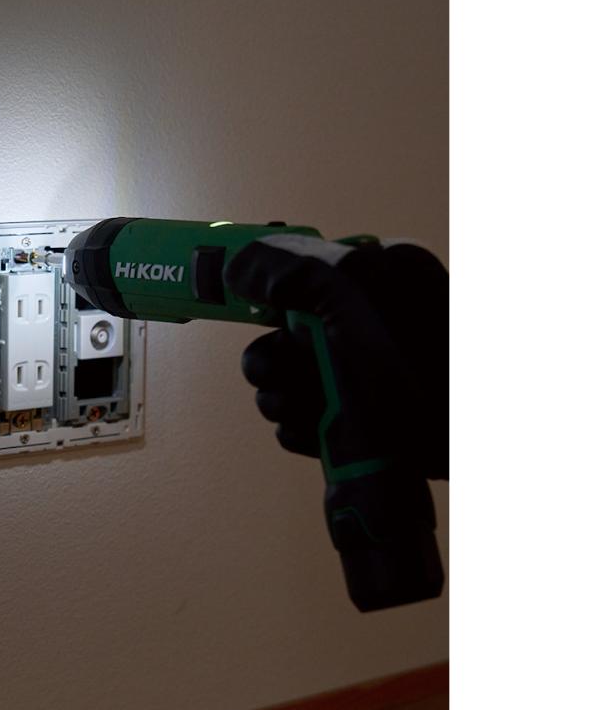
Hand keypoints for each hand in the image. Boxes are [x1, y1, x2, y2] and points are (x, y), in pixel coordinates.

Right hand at [224, 233, 447, 480]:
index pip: (298, 266)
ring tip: (310, 409)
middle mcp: (367, 320)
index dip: (266, 289)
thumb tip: (235, 265)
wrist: (473, 444)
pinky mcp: (358, 421)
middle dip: (273, 357)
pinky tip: (319, 435)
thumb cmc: (420, 364)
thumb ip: (290, 266)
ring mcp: (361, 375)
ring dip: (282, 396)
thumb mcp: (354, 294)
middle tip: (290, 371)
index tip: (246, 309)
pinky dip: (300, 428)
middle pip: (281, 329)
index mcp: (375, 274)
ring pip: (286, 378)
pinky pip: (302, 417)